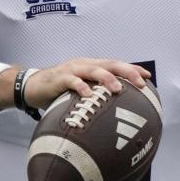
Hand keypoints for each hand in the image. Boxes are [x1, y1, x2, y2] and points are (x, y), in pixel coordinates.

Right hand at [15, 59, 150, 110]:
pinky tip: (88, 94)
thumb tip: (115, 115)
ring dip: (107, 78)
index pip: (116, 65)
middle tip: (140, 83)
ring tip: (118, 88)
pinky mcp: (58, 78)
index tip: (148, 77)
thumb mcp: (81, 93)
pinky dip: (80, 86)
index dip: (132, 69)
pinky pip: (71, 81)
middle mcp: (84, 65)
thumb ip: (95, 98)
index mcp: (92, 67)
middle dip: (127, 72)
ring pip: (93, 69)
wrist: (31, 87)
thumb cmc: (59, 92)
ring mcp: (72, 70)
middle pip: (110, 65)